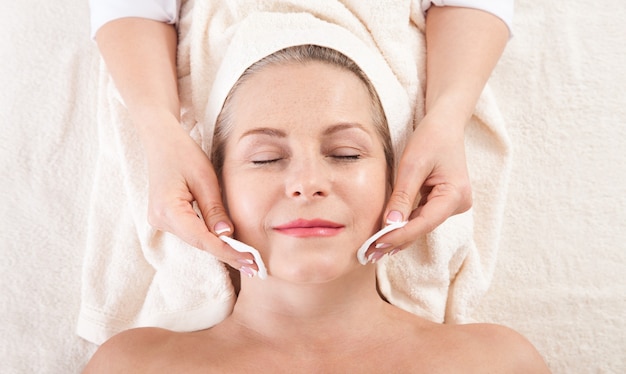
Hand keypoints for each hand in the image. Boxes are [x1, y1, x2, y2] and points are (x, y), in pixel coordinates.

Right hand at [140, 114, 256, 271]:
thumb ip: (215, 209)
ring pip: (196, 240)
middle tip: (255, 267)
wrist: (161, 140)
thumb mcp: (205, 178)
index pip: (203, 239)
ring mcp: (160, 221)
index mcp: (168, 210)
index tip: (250, 260)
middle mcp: (160, 220)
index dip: (228, 252)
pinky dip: (211, 239)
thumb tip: (227, 235)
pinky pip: (192, 232)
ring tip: (247, 259)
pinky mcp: (166, 218)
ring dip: (221, 249)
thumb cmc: (183, 153)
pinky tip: (229, 246)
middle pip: (200, 243)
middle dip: (228, 254)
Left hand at [367, 114, 472, 258]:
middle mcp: (458, 203)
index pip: (424, 222)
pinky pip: (422, 216)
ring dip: (399, 235)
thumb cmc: (430, 138)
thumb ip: (402, 196)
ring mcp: (452, 204)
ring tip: (374, 248)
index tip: (378, 245)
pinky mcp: (444, 201)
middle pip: (423, 227)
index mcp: (456, 194)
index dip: (400, 235)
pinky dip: (405, 224)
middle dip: (396, 240)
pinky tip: (387, 234)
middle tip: (370, 254)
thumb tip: (390, 224)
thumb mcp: (412, 165)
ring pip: (421, 224)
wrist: (445, 123)